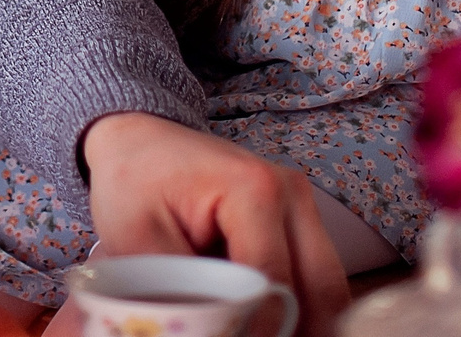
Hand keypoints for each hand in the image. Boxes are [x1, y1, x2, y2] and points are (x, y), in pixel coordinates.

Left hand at [77, 112, 347, 335]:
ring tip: (261, 335)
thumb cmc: (134, 181)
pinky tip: (269, 325)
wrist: (140, 142)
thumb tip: (214, 331)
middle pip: (319, 287)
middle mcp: (290, 191)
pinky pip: (314, 274)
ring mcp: (300, 202)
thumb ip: (179, 289)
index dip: (260, 330)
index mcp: (254, 188)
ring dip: (303, 319)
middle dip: (298, 328)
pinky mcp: (297, 217)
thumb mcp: (137, 238)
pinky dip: (299, 305)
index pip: (273, 281)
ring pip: (325, 284)